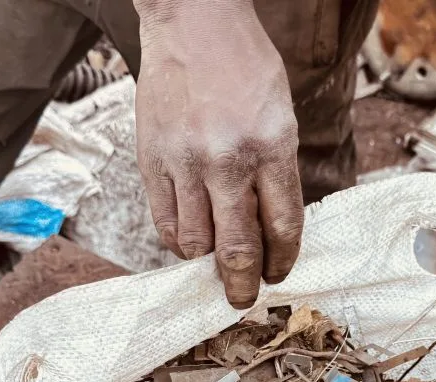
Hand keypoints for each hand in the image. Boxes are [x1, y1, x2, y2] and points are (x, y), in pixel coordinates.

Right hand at [134, 0, 302, 307]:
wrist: (192, 24)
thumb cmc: (245, 66)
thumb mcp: (281, 115)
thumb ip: (276, 171)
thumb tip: (269, 227)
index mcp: (272, 147)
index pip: (283, 227)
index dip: (283, 260)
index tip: (279, 274)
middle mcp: (228, 160)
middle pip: (237, 248)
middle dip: (242, 285)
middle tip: (241, 300)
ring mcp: (184, 162)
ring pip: (194, 242)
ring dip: (206, 262)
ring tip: (214, 263)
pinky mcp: (151, 159)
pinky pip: (163, 220)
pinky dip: (176, 240)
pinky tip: (187, 240)